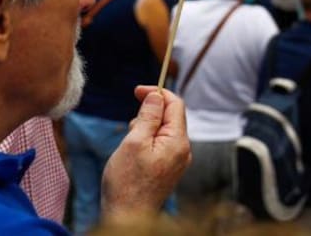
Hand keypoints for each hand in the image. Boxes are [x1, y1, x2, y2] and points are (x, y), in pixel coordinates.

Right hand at [101, 87, 191, 221]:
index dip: (157, 93)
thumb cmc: (127, 183)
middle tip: (131, 129)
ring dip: (146, 129)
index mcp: (178, 142)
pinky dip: (147, 142)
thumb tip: (157, 95)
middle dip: (149, 114)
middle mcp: (183, 150)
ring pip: (163, 130)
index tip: (137, 91)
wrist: (127, 218)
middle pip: (170, 116)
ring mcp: (177, 161)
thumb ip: (148, 115)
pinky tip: (134, 155)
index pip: (175, 104)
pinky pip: (161, 144)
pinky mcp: (169, 169)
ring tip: (130, 147)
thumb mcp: (135, 141)